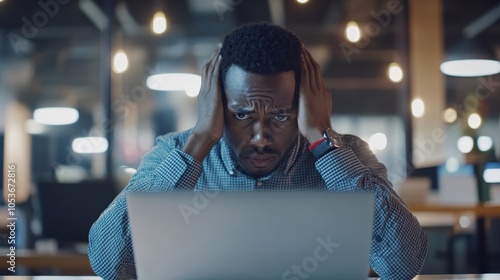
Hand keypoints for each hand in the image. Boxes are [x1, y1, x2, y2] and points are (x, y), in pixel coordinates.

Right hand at [183, 44, 222, 161]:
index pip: (207, 75)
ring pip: (210, 69)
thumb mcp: (215, 112)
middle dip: (214, 56)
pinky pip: (214, 75)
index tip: (218, 55)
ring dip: (216, 56)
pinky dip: (218, 65)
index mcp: (204, 93)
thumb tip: (225, 104)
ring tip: (222, 46)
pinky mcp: (212, 93)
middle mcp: (204, 89)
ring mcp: (207, 90)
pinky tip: (222, 57)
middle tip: (220, 45)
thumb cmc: (211, 127)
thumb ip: (218, 105)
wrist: (205, 132)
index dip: (212, 64)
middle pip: (207, 68)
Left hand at [298, 46, 332, 142]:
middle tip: (301, 45)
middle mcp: (321, 88)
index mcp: (324, 93)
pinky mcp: (307, 92)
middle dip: (308, 56)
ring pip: (310, 67)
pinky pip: (305, 73)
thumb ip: (314, 106)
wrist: (320, 132)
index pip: (317, 75)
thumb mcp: (316, 114)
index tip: (306, 56)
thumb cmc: (316, 128)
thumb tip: (310, 104)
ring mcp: (315, 89)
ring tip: (298, 45)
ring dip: (304, 55)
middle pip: (315, 67)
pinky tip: (297, 54)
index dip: (311, 64)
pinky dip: (302, 62)